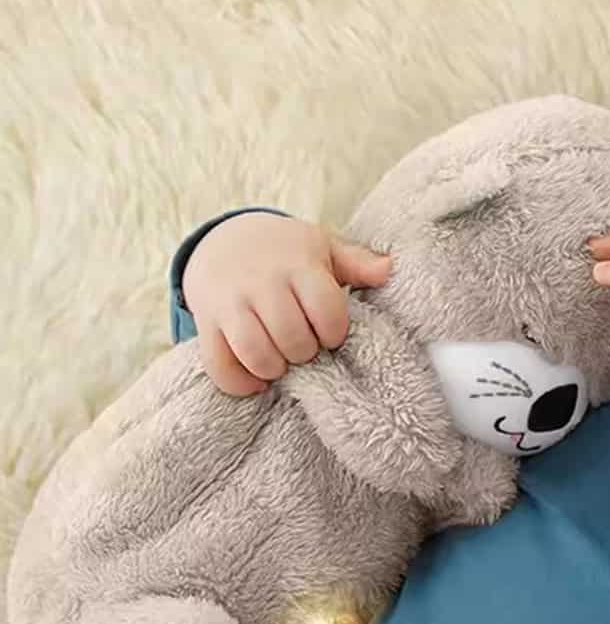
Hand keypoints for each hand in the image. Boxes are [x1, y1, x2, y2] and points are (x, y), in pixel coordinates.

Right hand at [182, 213, 390, 395]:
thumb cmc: (286, 252)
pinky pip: (219, 364)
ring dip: (274, 369)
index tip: (330, 333)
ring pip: (256, 353)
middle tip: (305, 348)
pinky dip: (239, 382)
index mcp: (298, 265)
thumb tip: (389, 270)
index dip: (334, 332)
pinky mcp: (207, 321)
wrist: (224, 241)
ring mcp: (231, 302)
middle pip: (292, 337)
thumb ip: (357, 263)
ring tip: (282, 362)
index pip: (326, 310)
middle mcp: (262, 282)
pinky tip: (256, 380)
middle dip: (305, 353)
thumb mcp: (323, 247)